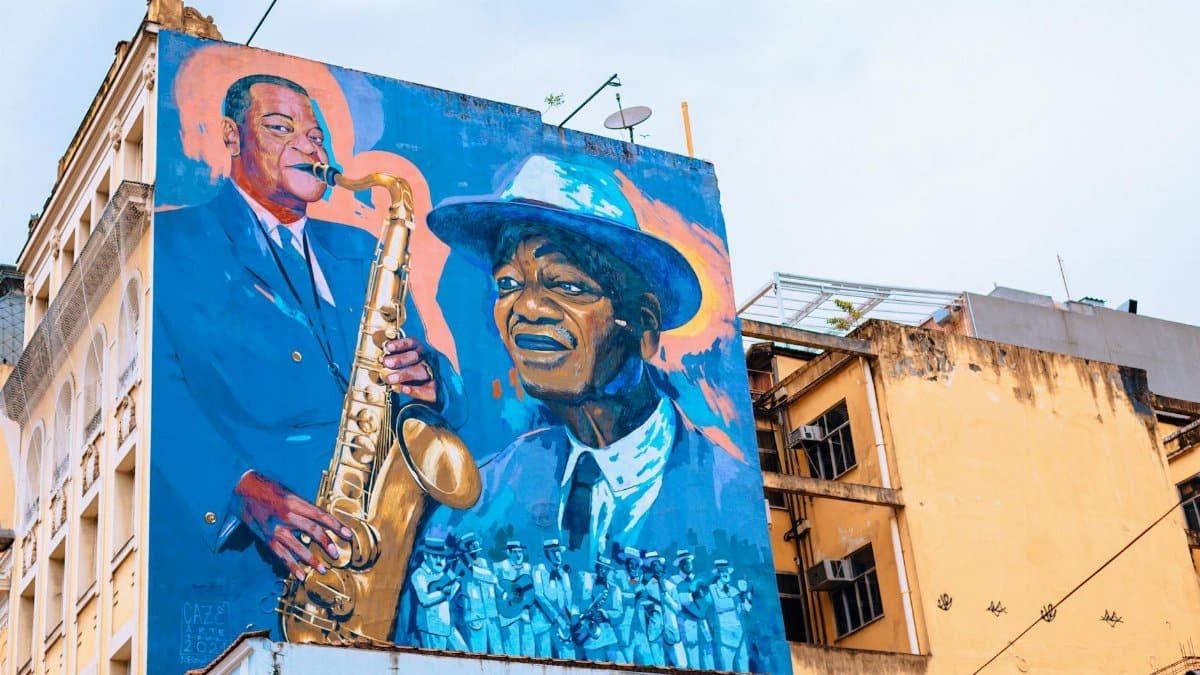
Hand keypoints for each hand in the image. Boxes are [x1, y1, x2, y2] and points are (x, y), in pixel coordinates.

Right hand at [233, 471, 352, 579]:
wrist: (243, 490)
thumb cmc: (270, 490)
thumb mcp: (290, 493)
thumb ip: (305, 508)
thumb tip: (324, 522)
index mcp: (295, 501)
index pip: (320, 514)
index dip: (336, 525)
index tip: (348, 535)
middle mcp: (286, 514)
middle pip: (311, 530)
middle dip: (326, 543)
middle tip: (336, 555)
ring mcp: (275, 527)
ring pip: (296, 546)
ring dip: (310, 559)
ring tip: (322, 569)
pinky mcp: (266, 537)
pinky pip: (281, 554)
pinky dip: (291, 566)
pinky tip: (300, 575)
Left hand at [382, 337, 436, 403]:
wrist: (435, 393)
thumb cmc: (415, 377)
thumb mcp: (408, 365)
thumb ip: (395, 361)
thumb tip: (379, 360)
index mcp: (421, 352)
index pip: (412, 343)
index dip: (400, 344)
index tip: (388, 347)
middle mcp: (428, 360)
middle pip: (415, 356)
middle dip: (400, 359)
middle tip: (386, 362)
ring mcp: (434, 375)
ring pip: (420, 372)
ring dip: (403, 374)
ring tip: (389, 379)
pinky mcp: (435, 391)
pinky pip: (426, 390)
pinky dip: (414, 390)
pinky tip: (402, 388)